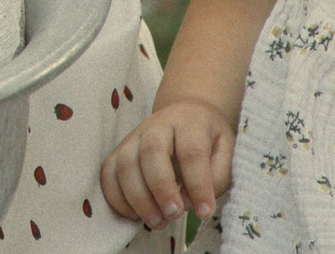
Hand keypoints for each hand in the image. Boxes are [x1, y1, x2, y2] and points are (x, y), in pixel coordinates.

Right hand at [102, 97, 235, 230]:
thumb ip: (216, 177)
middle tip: (174, 215)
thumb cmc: (208, 139)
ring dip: (138, 198)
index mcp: (189, 122)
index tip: (205, 212)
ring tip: (158, 222)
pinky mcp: (119, 150)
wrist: (186, 113)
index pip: (191, 152)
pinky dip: (117, 198)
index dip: (198, 185)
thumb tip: (189, 202)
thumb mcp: (226, 151)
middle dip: (161, 188)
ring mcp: (134, 136)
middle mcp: (158, 124)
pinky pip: (108, 173)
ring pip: (125, 163)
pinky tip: (135, 215)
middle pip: (151, 151)